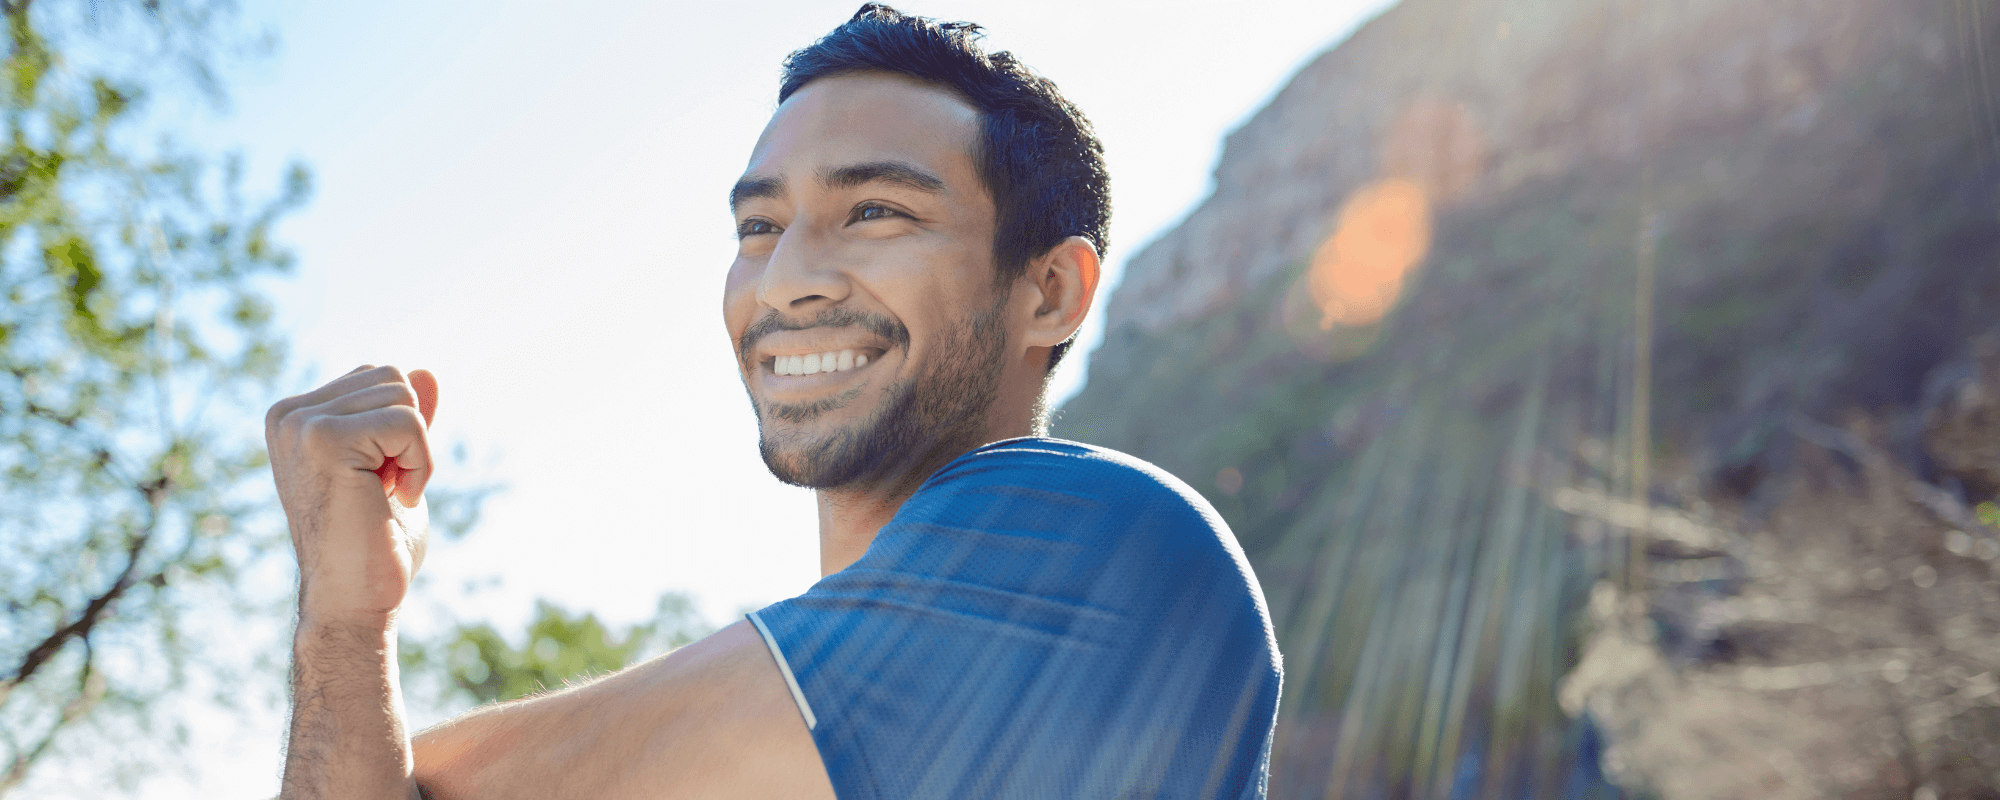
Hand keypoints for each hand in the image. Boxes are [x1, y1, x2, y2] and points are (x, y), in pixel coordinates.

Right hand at [266, 365, 439, 624]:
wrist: (354, 601)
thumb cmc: (375, 543)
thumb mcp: (396, 467)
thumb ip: (403, 420)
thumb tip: (426, 372)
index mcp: (297, 416)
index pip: (380, 378)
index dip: (402, 430)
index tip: (379, 480)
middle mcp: (289, 414)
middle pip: (394, 378)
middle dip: (411, 436)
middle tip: (385, 490)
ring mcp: (301, 424)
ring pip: (404, 395)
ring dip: (416, 452)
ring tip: (386, 495)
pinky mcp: (323, 439)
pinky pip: (408, 422)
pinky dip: (420, 464)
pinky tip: (395, 500)